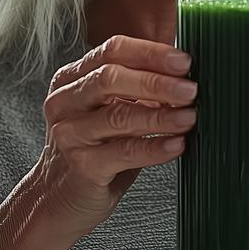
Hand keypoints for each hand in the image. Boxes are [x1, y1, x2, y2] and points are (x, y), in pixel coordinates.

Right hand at [37, 35, 196, 236]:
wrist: (58, 199)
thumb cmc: (93, 151)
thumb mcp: (111, 111)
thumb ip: (138, 90)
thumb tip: (185, 75)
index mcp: (72, 78)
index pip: (111, 50)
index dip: (150, 53)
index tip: (183, 61)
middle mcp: (65, 102)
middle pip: (111, 78)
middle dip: (156, 81)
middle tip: (190, 89)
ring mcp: (70, 134)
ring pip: (118, 116)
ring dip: (160, 115)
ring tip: (189, 117)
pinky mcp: (82, 166)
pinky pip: (124, 152)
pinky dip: (154, 148)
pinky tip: (176, 145)